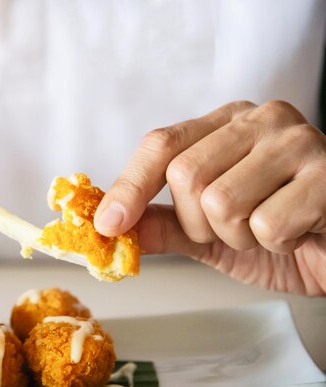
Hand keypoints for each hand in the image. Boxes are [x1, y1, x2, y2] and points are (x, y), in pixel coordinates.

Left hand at [94, 101, 325, 294]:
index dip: (129, 188)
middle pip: (186, 175)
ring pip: (222, 202)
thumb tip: (110, 226)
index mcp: (224, 124)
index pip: (161, 145)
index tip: (107, 225)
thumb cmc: (277, 233)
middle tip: (234, 229)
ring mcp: (298, 141)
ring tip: (269, 229)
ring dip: (238, 237)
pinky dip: (275, 244)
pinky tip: (300, 232)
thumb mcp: (207, 232)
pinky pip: (267, 224)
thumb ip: (162, 224)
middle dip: (199, 224)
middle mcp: (260, 120)